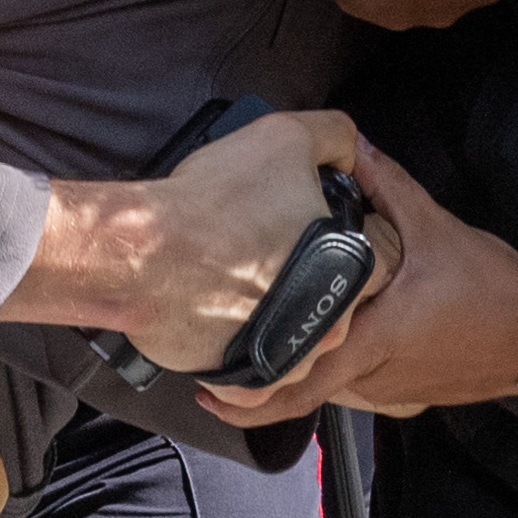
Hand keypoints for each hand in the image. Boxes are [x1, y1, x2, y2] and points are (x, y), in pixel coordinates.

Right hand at [74, 108, 386, 375]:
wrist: (142, 255)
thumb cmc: (211, 204)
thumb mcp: (284, 137)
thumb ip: (332, 136)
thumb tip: (345, 149)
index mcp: (352, 268)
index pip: (375, 255)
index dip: (342, 231)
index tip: (305, 224)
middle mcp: (329, 323)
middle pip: (336, 296)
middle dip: (306, 273)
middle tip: (264, 248)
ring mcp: (289, 357)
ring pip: (297, 332)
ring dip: (275, 308)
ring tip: (235, 275)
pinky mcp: (246, 381)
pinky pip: (256, 365)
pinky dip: (240, 339)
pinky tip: (219, 306)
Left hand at [202, 140, 517, 424]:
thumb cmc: (495, 292)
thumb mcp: (438, 229)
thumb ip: (388, 187)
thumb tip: (352, 147)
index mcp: (375, 340)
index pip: (300, 383)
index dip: (251, 396)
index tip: (209, 390)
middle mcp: (374, 377)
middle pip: (303, 388)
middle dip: (259, 381)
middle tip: (214, 364)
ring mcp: (387, 393)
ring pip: (327, 386)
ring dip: (296, 371)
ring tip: (256, 345)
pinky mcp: (401, 394)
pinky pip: (352, 383)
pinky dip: (329, 366)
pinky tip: (318, 341)